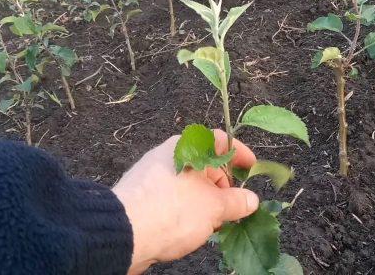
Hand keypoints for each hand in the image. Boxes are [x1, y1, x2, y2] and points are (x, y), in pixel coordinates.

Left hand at [112, 130, 258, 273]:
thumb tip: (251, 200)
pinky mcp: (142, 197)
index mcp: (186, 146)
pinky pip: (172, 198)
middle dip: (222, 186)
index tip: (251, 168)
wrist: (123, 233)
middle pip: (204, 165)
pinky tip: (190, 229)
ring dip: (205, 202)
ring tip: (212, 224)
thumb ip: (236, 202)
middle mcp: (168, 156)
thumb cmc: (171, 210)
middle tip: (233, 207)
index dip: (239, 153)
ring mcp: (152, 176)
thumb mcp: (214, 207)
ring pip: (188, 185)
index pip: (219, 140)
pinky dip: (186, 209)